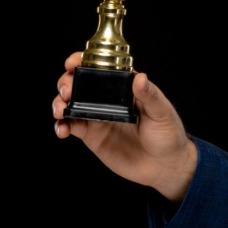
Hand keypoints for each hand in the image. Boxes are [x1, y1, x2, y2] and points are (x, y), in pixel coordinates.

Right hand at [52, 53, 198, 201]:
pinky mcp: (92, 136)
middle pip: (79, 83)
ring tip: (60, 110)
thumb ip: (150, 96)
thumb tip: (140, 77)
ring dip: (59, 103)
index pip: (100, 67)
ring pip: (70, 104)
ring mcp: (98, 117)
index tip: (72, 62)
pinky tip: (62, 129)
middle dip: (66, 82)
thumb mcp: (162, 113)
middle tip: (67, 91)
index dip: (82, 61)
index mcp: (124, 87)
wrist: (165, 166)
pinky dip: (61, 126)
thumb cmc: (168, 135)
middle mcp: (107, 100)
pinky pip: (71, 127)